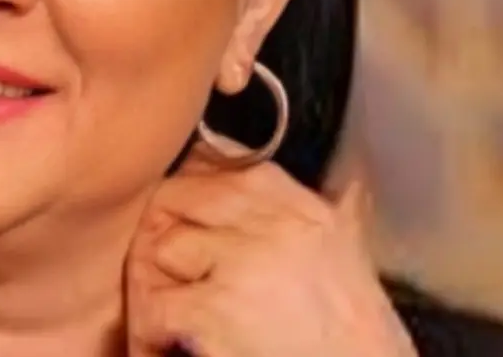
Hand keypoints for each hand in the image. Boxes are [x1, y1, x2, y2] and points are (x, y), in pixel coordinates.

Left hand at [125, 143, 417, 356]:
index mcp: (297, 203)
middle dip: (158, 232)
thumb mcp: (338, 245)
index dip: (187, 189)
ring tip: (167, 309)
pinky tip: (165, 341)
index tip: (179, 214)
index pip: (216, 162)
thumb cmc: (350, 327)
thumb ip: (292, 206)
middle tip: (158, 268)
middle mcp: (272, 222)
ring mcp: (244, 261)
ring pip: (163, 247)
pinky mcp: (218, 308)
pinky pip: (156, 303)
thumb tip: (241, 167)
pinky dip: (152, 328)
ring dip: (154, 283)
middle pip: (177, 196)